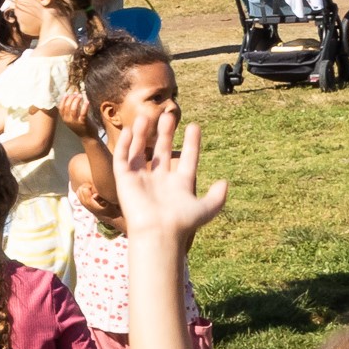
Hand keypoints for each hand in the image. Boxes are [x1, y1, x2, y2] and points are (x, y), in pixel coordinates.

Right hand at [60, 82, 90, 134]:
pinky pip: (83, 112)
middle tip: (77, 94)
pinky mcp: (83, 123)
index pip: (61, 108)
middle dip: (71, 98)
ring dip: (77, 100)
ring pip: (73, 109)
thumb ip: (70, 111)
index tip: (67, 94)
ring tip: (80, 95)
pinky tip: (87, 101)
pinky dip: (85, 106)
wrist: (88, 137)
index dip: (64, 100)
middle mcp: (68, 121)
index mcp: (65, 119)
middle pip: (67, 106)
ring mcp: (75, 122)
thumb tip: (71, 98)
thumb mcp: (73, 119)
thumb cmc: (81, 126)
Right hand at [110, 108, 227, 244]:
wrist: (157, 233)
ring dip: (144, 135)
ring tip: (147, 117)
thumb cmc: (181, 223)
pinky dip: (125, 145)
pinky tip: (131, 131)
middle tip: (169, 115)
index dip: (192, 144)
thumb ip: (217, 197)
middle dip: (166, 134)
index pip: (187, 159)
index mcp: (179, 186)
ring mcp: (141, 181)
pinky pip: (123, 159)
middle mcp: (160, 181)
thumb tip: (224, 183)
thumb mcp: (206, 209)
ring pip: (141, 152)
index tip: (194, 126)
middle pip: (163, 152)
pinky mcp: (124, 181)